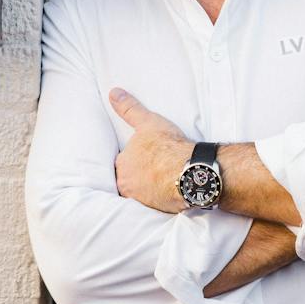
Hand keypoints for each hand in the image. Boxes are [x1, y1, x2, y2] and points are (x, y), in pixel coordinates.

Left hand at [108, 88, 191, 211]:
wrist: (190, 170)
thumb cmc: (167, 146)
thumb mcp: (147, 122)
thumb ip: (129, 109)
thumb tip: (113, 93)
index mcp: (122, 166)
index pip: (119, 164)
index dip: (130, 160)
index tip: (141, 158)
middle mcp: (127, 186)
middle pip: (127, 182)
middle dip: (136, 177)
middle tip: (151, 171)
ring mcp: (142, 200)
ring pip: (139, 195)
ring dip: (147, 189)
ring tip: (160, 182)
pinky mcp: (158, 210)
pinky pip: (155, 205)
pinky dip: (160, 200)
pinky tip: (168, 193)